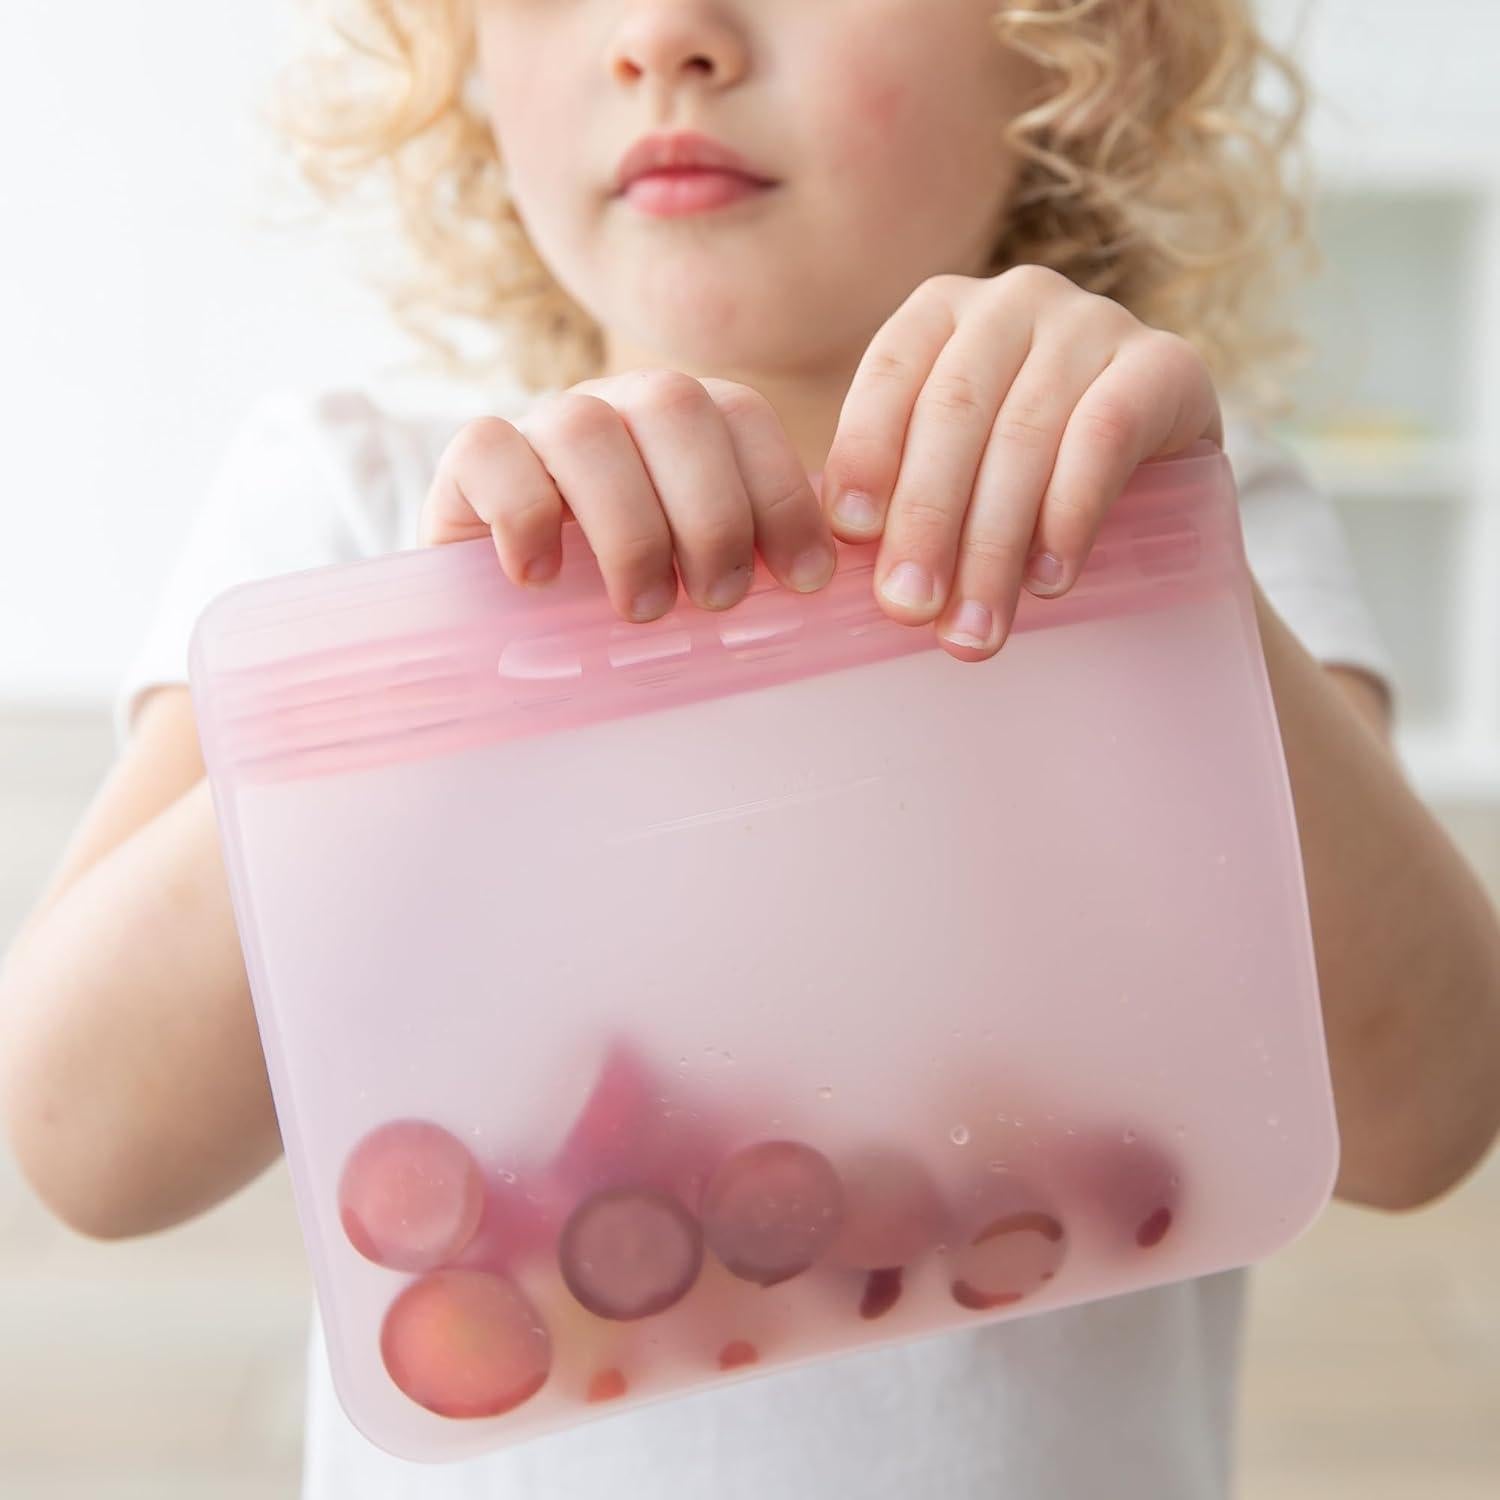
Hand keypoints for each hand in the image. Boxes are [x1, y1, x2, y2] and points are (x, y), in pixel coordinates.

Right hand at [418, 369, 837, 623]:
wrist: (501, 639)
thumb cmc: (619, 614)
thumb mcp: (695, 586)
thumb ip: (753, 569)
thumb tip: (835, 592)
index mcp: (685, 426)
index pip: (743, 415)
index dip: (780, 493)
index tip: (803, 582)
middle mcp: (617, 409)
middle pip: (675, 405)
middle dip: (711, 512)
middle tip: (716, 600)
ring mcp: (539, 427)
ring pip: (587, 429)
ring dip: (629, 526)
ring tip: (642, 608)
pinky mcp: (467, 462)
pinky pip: (491, 449)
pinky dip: (524, 514)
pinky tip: (541, 579)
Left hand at [821, 265, 1224, 660]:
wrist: (1159, 462)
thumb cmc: (1022, 472)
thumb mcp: (954, 464)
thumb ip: (901, 493)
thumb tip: (846, 571)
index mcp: (943, 310)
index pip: (890, 373)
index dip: (866, 454)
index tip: (849, 537)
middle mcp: (1015, 299)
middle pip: (954, 412)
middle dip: (926, 521)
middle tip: (908, 609)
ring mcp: (1095, 322)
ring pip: (1025, 435)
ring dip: (993, 545)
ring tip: (973, 628)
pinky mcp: (1167, 363)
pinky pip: (1106, 436)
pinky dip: (1070, 514)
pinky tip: (1048, 580)